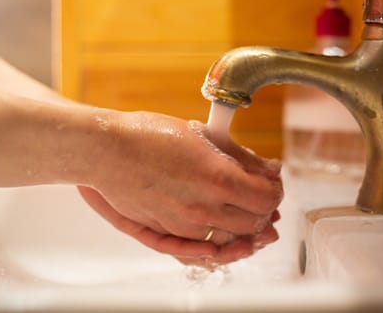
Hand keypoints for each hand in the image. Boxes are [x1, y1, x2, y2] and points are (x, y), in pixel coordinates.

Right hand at [79, 111, 282, 265]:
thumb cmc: (150, 135)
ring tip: (248, 215)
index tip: (271, 183)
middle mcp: (204, 207)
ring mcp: (185, 224)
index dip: (275, 191)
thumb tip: (270, 168)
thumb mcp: (203, 134)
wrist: (108, 150)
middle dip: (264, 210)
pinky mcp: (168, 231)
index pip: (266, 198)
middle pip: (254, 222)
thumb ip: (241, 155)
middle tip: (262, 196)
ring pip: (232, 239)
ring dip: (246, 229)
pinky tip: (226, 236)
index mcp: (218, 178)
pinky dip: (220, 243)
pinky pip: (203, 248)